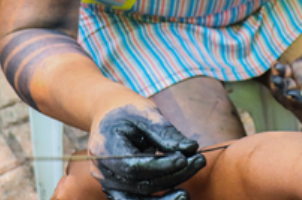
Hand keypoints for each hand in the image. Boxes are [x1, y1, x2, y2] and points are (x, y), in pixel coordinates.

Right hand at [88, 102, 205, 199]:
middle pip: (140, 185)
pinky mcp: (118, 189)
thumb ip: (165, 132)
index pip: (134, 166)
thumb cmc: (126, 110)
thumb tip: (191, 148)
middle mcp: (102, 171)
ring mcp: (108, 183)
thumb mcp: (145, 113)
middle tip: (198, 162)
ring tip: (188, 191)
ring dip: (166, 198)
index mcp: (104, 148)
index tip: (185, 159)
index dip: (161, 166)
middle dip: (172, 177)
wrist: (106, 113)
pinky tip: (176, 194)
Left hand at [269, 33, 301, 112]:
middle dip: (284, 95)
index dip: (300, 102)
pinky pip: (286, 72)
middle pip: (294, 100)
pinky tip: (276, 65)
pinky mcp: (300, 67)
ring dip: (279, 84)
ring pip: (287, 87)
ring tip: (275, 75)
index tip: (291, 95)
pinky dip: (279, 71)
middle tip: (278, 84)